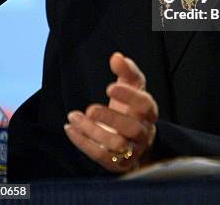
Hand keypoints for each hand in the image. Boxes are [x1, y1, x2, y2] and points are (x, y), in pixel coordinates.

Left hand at [64, 52, 157, 173]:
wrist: (132, 139)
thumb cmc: (131, 108)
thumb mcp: (131, 87)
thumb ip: (126, 70)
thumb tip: (117, 56)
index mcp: (149, 111)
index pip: (145, 104)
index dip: (129, 96)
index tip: (109, 87)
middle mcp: (144, 132)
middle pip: (131, 128)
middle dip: (110, 118)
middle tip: (90, 109)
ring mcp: (133, 150)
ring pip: (116, 145)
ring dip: (92, 131)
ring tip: (74, 116)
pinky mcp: (119, 164)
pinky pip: (101, 156)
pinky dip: (83, 143)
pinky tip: (70, 128)